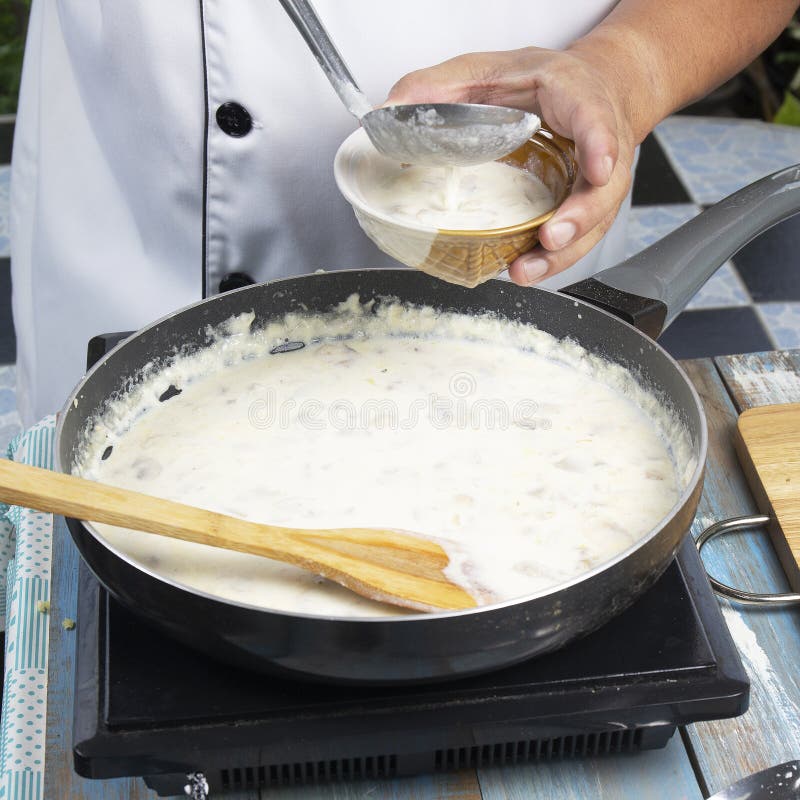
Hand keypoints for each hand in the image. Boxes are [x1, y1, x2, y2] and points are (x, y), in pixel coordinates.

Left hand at [384, 46, 637, 285]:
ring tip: (527, 269)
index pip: (596, 117)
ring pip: (595, 220)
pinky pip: (579, 236)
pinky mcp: (586, 205)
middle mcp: (597, 143)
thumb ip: (442, 85)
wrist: (586, 90)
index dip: (601, 144)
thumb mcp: (488, 70)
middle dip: (580, 217)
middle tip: (550, 238)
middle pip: (604, 186)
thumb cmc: (539, 82)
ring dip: (563, 252)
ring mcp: (596, 180)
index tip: (598, 168)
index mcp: (576, 96)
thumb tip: (393, 107)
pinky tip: (526, 269)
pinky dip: (553, 258)